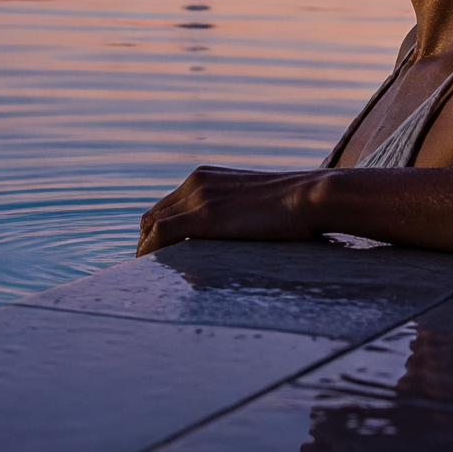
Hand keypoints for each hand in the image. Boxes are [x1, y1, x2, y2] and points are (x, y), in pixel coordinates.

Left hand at [136, 166, 327, 255]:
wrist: (308, 196)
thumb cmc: (293, 206)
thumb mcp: (254, 204)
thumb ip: (234, 214)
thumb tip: (235, 236)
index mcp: (206, 177)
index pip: (167, 205)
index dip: (155, 230)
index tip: (155, 253)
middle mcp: (196, 183)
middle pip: (153, 214)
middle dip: (144, 241)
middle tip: (144, 269)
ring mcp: (199, 197)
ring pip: (152, 225)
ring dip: (144, 250)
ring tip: (144, 275)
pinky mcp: (205, 217)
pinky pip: (161, 234)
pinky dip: (149, 251)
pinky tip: (149, 269)